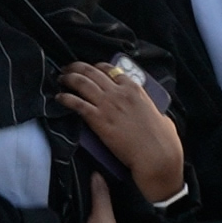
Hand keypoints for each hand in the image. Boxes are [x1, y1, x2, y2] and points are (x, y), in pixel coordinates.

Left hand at [57, 60, 184, 203]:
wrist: (155, 155)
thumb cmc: (162, 140)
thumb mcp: (161, 116)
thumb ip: (153, 111)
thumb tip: (158, 116)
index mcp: (134, 89)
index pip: (111, 70)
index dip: (96, 67)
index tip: (89, 69)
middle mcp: (119, 92)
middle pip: (92, 72)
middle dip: (77, 68)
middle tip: (68, 69)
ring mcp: (108, 104)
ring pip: (82, 82)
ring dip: (69, 78)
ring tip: (61, 79)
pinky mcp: (98, 119)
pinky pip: (77, 103)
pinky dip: (65, 98)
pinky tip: (59, 98)